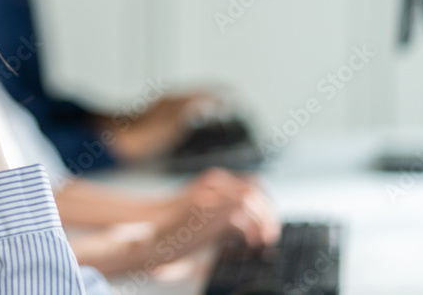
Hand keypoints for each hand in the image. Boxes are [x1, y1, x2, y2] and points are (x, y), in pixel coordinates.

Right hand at [148, 169, 279, 263]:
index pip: (253, 183)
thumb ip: (225, 212)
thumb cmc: (176, 227)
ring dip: (263, 219)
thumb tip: (253, 225)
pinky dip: (250, 229)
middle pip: (256, 188)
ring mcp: (210, 193)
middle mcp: (214, 182)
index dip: (266, 203)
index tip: (271, 222)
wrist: (150, 231)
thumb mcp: (204, 213)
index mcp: (214, 180)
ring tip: (265, 238)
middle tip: (272, 232)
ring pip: (251, 198)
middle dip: (269, 211)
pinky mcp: (207, 208)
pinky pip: (240, 215)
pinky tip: (250, 242)